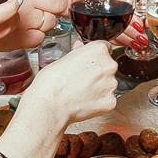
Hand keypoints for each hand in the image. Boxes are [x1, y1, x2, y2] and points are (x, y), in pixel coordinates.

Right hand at [0, 42, 117, 157]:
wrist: (46, 110)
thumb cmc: (46, 85)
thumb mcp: (58, 61)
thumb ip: (76, 54)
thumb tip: (81, 50)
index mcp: (96, 51)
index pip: (101, 47)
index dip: (90, 57)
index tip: (82, 64)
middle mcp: (108, 67)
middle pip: (106, 66)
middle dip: (94, 73)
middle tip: (76, 81)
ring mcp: (111, 86)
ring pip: (107, 84)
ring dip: (96, 88)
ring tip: (75, 94)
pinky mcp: (109, 104)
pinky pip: (106, 101)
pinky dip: (96, 103)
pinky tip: (80, 104)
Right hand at [6, 0, 79, 48]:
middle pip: (60, 5)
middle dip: (67, 9)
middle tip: (68, 10)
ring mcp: (26, 18)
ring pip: (51, 22)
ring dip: (47, 21)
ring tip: (32, 17)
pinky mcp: (23, 36)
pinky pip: (40, 36)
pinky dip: (36, 34)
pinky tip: (25, 28)